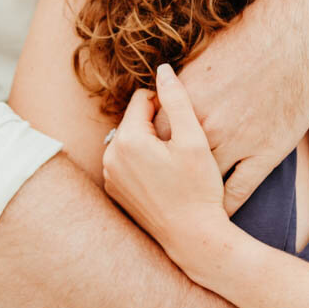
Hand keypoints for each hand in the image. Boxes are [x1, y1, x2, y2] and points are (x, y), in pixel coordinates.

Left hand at [102, 65, 231, 266]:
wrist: (193, 238)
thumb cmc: (198, 189)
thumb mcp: (194, 139)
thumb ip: (177, 99)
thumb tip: (163, 69)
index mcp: (127, 141)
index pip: (142, 99)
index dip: (167, 104)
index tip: (186, 121)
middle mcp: (110, 158)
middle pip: (135, 120)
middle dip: (158, 124)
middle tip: (184, 142)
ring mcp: (110, 177)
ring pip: (132, 141)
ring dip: (151, 142)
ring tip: (177, 160)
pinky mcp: (116, 192)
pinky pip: (129, 162)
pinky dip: (145, 161)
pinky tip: (168, 176)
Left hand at [174, 0, 308, 212]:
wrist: (294, 37)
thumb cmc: (249, 43)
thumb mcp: (201, 63)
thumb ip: (178, 88)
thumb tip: (159, 99)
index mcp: (185, 102)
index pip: (154, 134)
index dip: (156, 145)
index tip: (157, 156)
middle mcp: (205, 126)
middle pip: (175, 162)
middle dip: (170, 175)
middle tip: (170, 186)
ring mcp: (235, 142)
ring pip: (205, 179)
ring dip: (197, 193)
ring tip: (192, 206)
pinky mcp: (265, 153)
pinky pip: (238, 190)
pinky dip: (226, 204)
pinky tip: (221, 212)